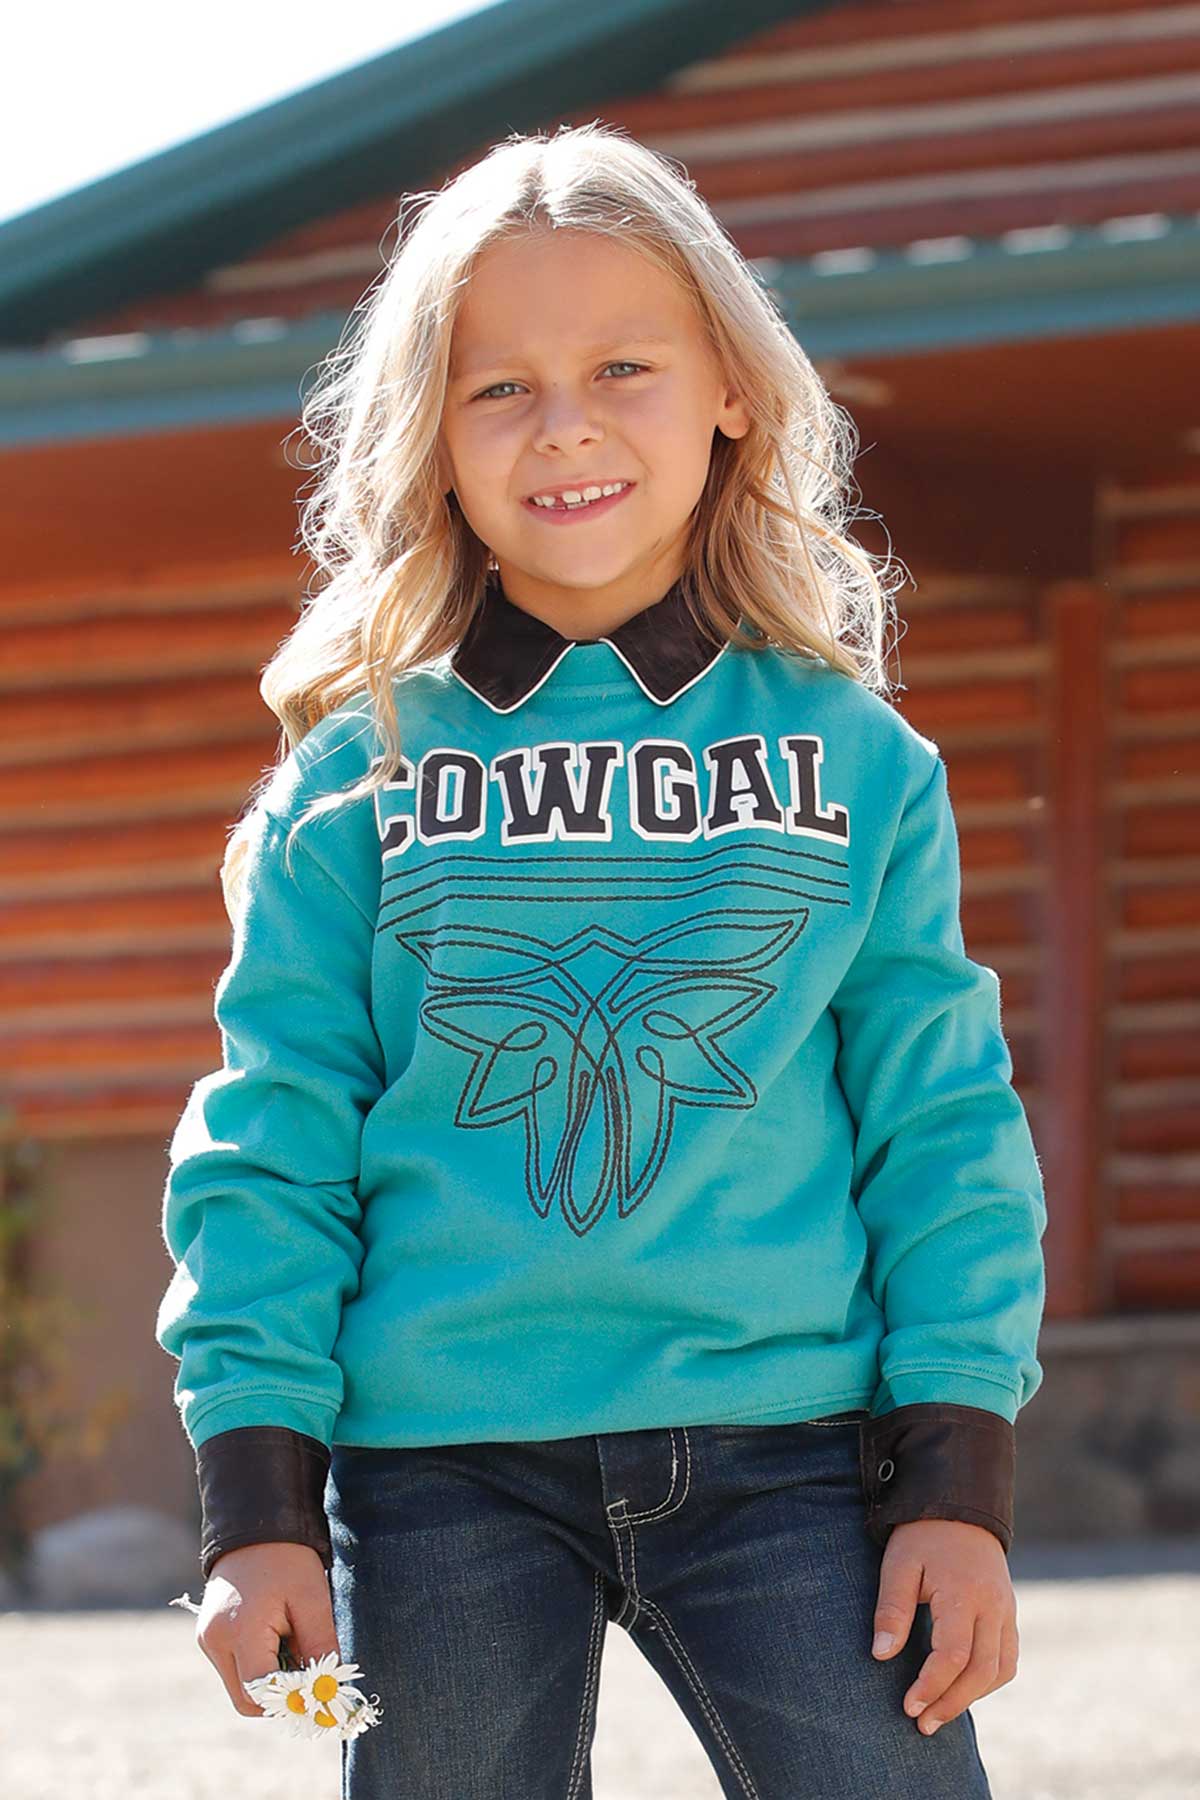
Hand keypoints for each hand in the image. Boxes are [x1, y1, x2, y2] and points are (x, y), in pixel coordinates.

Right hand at [195, 1541, 341, 1716]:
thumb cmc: (287, 1558)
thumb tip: (330, 1689)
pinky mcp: (208, 1636)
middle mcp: (215, 1642)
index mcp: (240, 1632)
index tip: (320, 1691)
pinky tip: (277, 1637)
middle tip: (309, 1672)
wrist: (256, 1523)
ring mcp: (207, 1640)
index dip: (292, 1698)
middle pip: (247, 1697)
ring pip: (240, 1685)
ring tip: (292, 1643)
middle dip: (281, 1694)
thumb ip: (320, 1647)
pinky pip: (234, 1668)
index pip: (262, 1692)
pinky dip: (258, 1665)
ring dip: (269, 1679)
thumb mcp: (312, 1599)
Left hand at [870, 1519, 1018, 1734]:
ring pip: (1000, 1670)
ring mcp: (1006, 1610)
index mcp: (963, 1593)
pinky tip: (962, 1689)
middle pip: (981, 1671)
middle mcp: (992, 1606)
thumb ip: (892, 1610)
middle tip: (922, 1724)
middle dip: (951, 1703)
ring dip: (972, 1698)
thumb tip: (881, 1656)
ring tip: (939, 1713)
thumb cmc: (922, 1536)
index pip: (953, 1655)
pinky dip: (989, 1681)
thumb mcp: (898, 1565)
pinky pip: (1008, 1658)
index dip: (931, 1686)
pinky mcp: (1009, 1612)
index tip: (909, 1706)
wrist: (960, 1506)